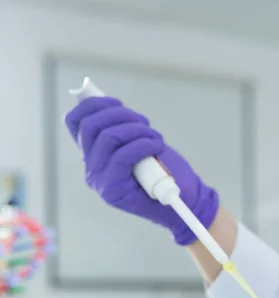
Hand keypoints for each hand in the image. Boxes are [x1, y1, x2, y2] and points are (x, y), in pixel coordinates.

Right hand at [65, 97, 218, 244]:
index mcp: (93, 154)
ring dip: (136, 130)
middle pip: (91, 125)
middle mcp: (91, 168)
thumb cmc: (164, 168)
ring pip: (108, 138)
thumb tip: (101, 98)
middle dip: (120, 115)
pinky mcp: (113, 191)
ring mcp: (100, 181)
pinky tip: (157, 145)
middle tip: (144, 123)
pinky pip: (122, 156)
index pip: (74, 122)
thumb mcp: (138, 140)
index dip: (92, 104)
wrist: (184, 198)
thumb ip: (118, 124)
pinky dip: (143, 144)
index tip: (118, 102)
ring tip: (155, 137)